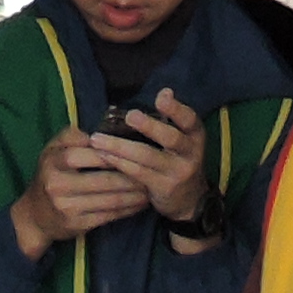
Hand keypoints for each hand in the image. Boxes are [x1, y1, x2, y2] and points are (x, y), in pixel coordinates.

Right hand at [9, 126, 149, 260]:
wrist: (33, 216)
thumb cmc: (49, 175)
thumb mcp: (52, 150)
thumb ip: (72, 135)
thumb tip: (100, 132)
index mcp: (56, 160)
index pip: (95, 154)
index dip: (119, 154)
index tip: (140, 151)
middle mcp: (60, 184)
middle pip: (106, 179)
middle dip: (133, 177)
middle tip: (153, 172)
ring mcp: (69, 207)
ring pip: (111, 200)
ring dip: (135, 195)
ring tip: (151, 188)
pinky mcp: (77, 225)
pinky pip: (109, 216)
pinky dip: (127, 210)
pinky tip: (139, 204)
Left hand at [85, 88, 213, 242]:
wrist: (190, 200)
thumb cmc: (178, 160)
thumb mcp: (182, 139)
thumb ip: (170, 119)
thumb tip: (163, 91)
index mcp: (195, 135)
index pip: (189, 119)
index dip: (176, 108)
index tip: (161, 97)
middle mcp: (190, 153)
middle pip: (170, 138)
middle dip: (149, 126)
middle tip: (130, 115)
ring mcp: (177, 172)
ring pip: (146, 156)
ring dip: (119, 146)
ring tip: (97, 138)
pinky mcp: (162, 188)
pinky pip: (137, 173)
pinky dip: (118, 163)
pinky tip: (104, 155)